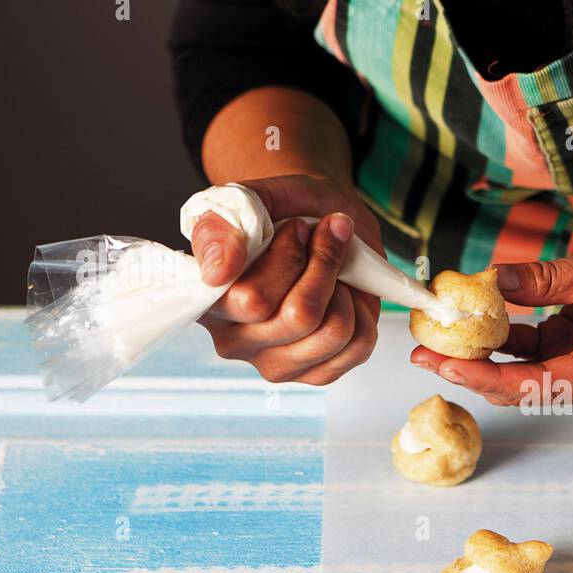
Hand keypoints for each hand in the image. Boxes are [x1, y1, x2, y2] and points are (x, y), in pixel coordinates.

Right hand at [188, 174, 383, 385]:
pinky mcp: (315, 374)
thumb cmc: (284, 212)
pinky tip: (345, 295)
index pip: (254, 299)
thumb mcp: (250, 199)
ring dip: (344, 287)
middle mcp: (234, 341)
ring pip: (334, 331)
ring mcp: (275, 363)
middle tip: (324, 237)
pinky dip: (364, 311)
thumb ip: (222, 225)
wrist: (319, 221)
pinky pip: (359, 346)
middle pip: (300, 316)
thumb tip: (216, 272)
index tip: (298, 226)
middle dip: (324, 264)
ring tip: (334, 267)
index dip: (289, 256)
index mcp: (208, 302)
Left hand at [410, 218, 572, 405]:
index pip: (535, 385)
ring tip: (434, 338)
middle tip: (422, 352)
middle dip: (471, 369)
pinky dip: (500, 334)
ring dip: (480, 353)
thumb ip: (545, 280)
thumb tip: (490, 285)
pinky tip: (469, 319)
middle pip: (522, 386)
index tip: (443, 362)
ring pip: (521, 369)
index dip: (484, 375)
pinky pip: (530, 346)